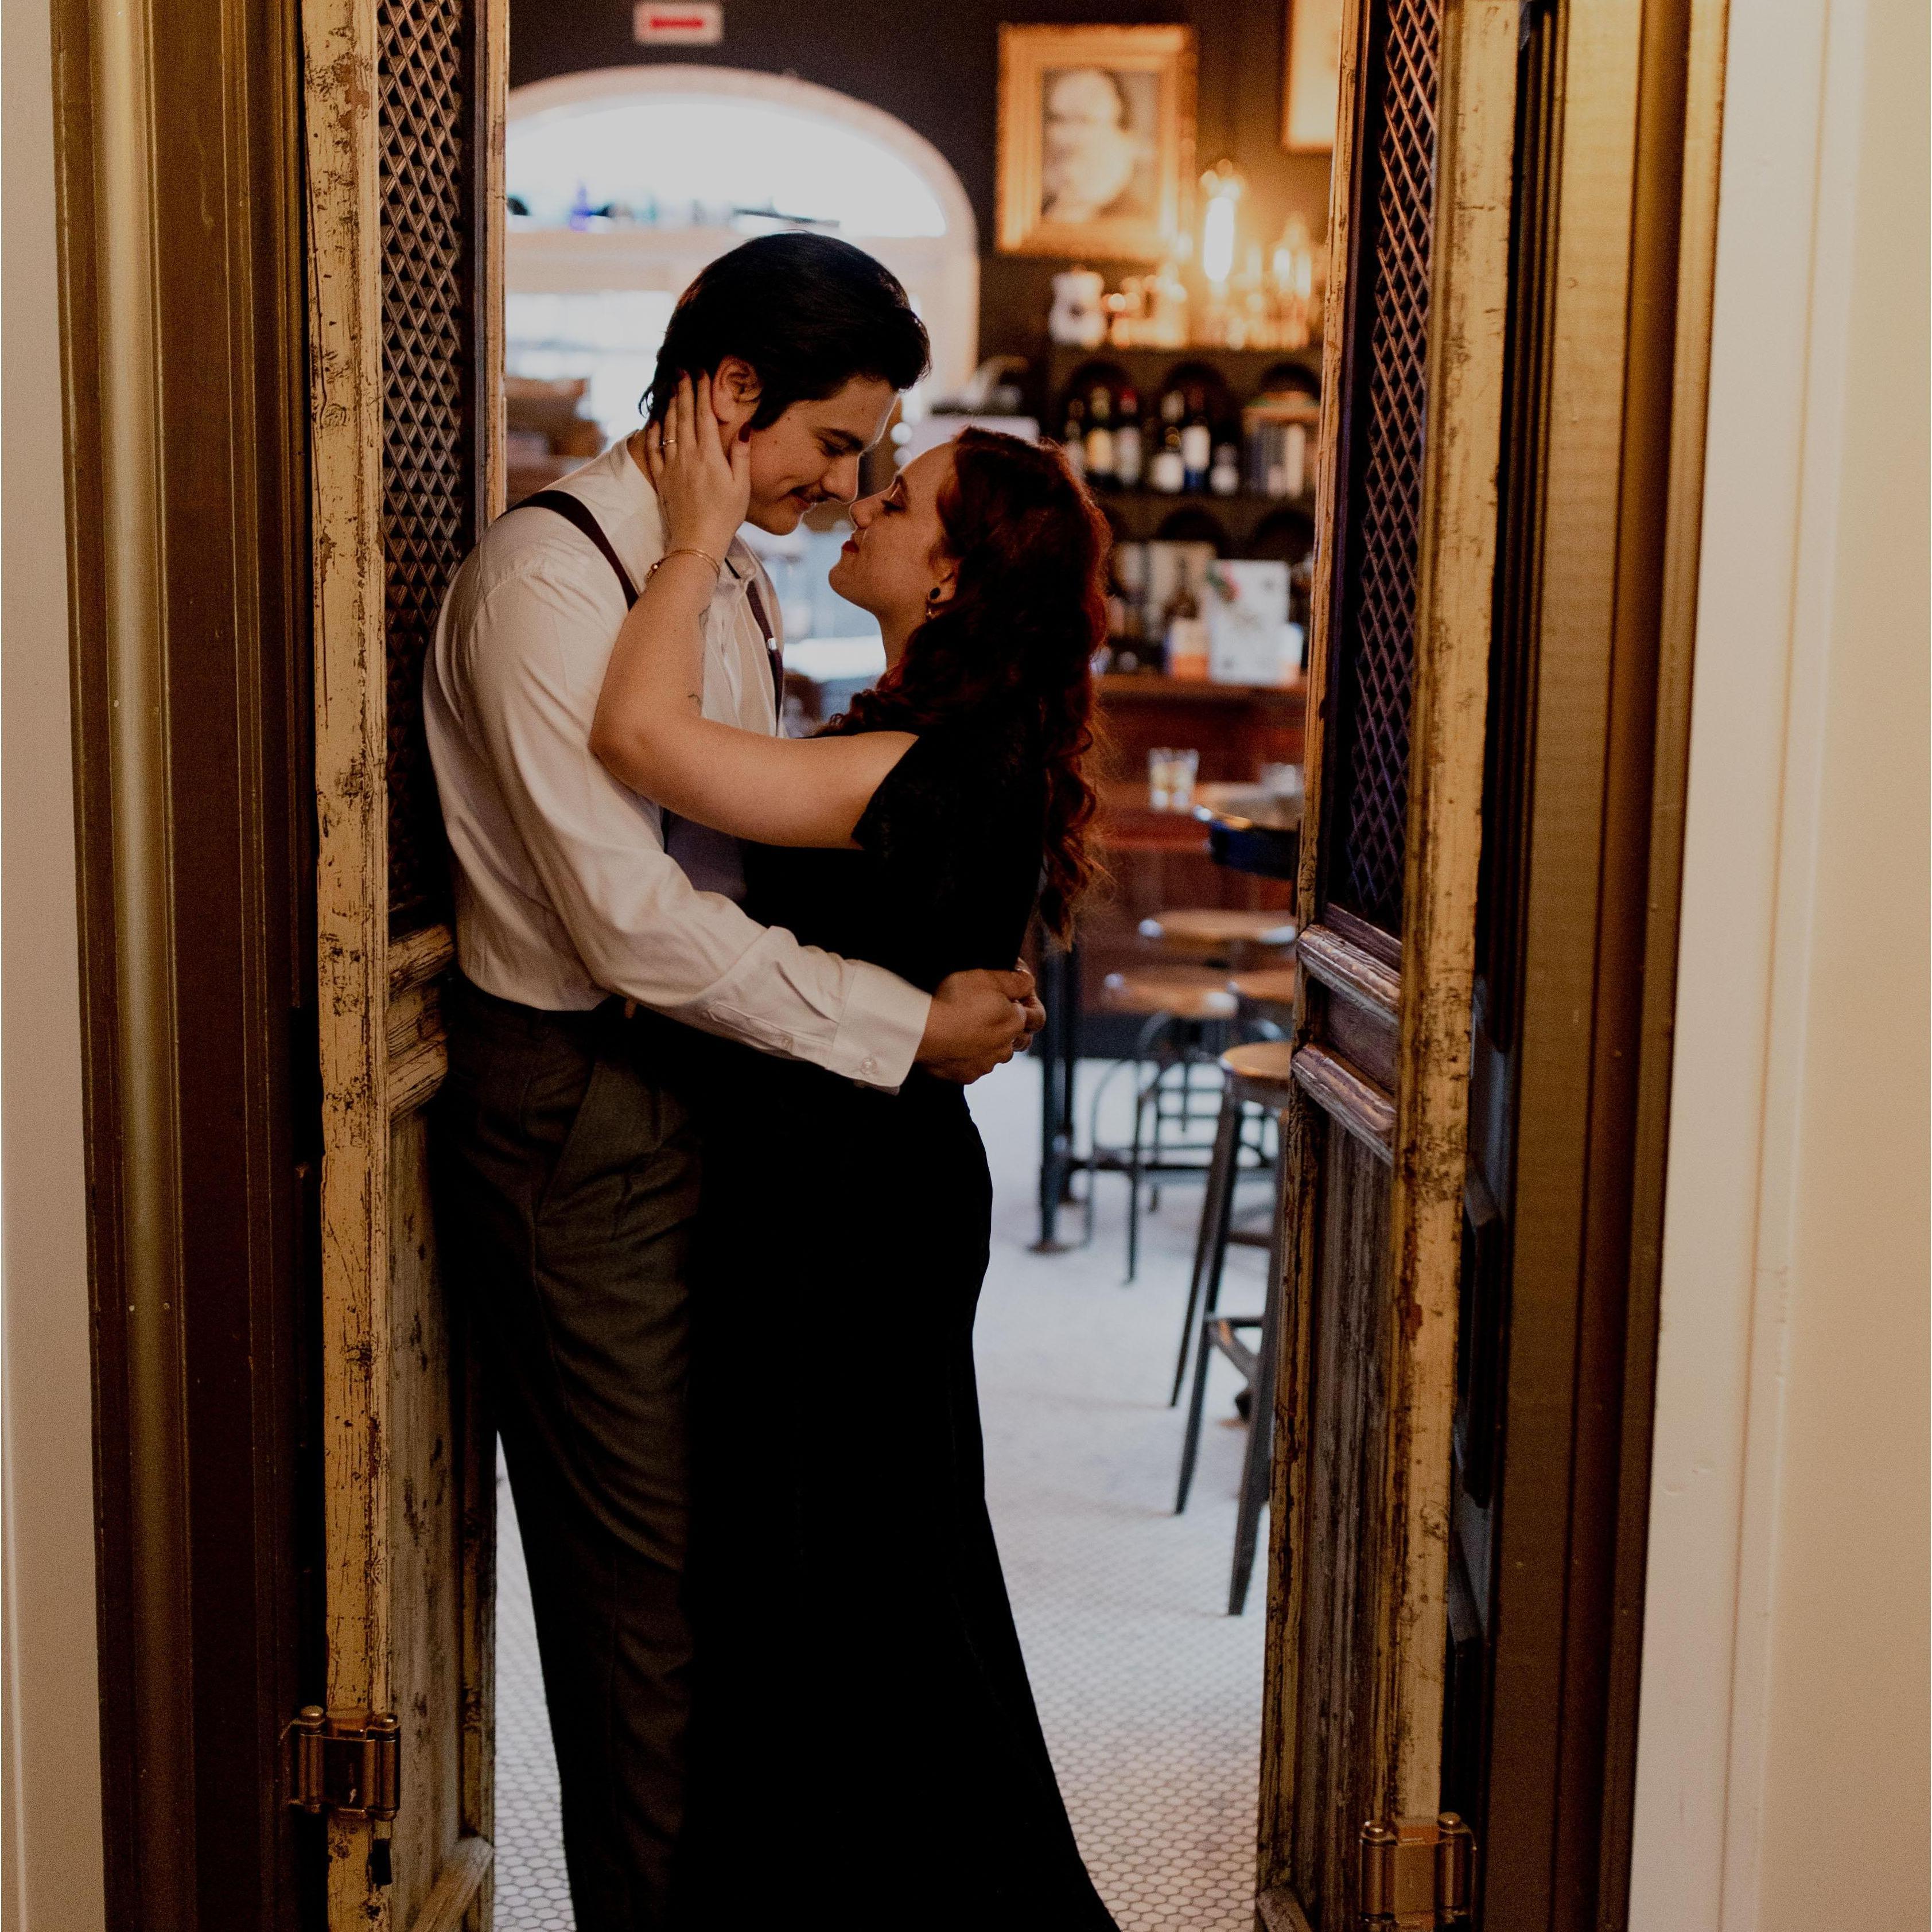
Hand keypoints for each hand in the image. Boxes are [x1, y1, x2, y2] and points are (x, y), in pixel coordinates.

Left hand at [641, 372, 750, 560]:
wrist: (698, 541)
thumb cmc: (726, 516)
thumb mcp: (742, 486)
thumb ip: (740, 454)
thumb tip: (742, 427)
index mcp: (709, 456)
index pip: (704, 415)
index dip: (702, 392)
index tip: (701, 373)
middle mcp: (688, 456)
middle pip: (684, 416)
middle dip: (684, 391)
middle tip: (682, 371)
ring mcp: (672, 466)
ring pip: (668, 428)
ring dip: (670, 406)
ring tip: (670, 389)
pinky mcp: (662, 479)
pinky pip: (653, 450)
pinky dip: (652, 432)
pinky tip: (653, 421)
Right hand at [917, 967, 1036, 1081]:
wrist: (924, 1031)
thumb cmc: (955, 1001)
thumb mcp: (987, 977)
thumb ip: (1015, 980)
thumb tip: (1027, 982)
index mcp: (1015, 1023)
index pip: (1033, 1016)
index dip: (1019, 1003)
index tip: (1004, 997)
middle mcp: (1005, 1048)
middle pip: (1014, 1038)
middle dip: (1005, 1027)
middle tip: (983, 1012)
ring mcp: (985, 1064)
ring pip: (993, 1054)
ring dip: (986, 1044)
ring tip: (965, 1028)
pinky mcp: (966, 1075)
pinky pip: (971, 1066)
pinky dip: (965, 1057)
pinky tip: (952, 1043)